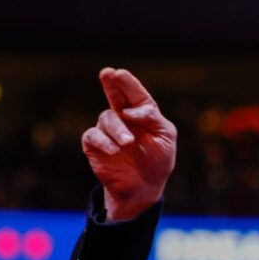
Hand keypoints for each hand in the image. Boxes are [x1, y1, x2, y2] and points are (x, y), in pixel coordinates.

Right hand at [81, 68, 176, 221]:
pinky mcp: (95, 145)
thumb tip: (130, 110)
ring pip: (107, 118)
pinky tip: (115, 149)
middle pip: (115, 96)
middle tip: (107, 73)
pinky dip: (104, 141)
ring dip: (118, 129)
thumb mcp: (165, 137)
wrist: (144, 186)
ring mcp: (108, 131)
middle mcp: (124, 118)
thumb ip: (152, 118)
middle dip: (111, 84)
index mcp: (143, 114)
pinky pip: (93, 136)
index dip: (128, 83)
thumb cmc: (157, 160)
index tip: (120, 73)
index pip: (136, 94)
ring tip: (128, 142)